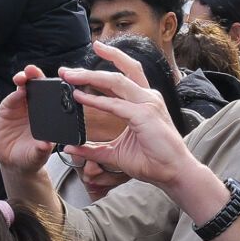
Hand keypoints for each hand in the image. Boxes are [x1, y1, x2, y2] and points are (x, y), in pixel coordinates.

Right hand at [0, 65, 57, 176]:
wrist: (13, 161)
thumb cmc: (31, 157)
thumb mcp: (37, 156)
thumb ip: (40, 150)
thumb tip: (46, 145)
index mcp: (48, 116)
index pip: (52, 97)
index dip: (53, 87)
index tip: (55, 81)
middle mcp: (36, 108)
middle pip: (38, 86)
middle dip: (36, 75)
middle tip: (33, 71)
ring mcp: (22, 106)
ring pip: (24, 88)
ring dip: (23, 79)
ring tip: (23, 76)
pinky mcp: (8, 108)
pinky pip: (12, 98)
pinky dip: (14, 93)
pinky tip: (17, 90)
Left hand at [56, 40, 199, 189]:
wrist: (173, 172)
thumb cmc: (152, 160)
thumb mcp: (115, 152)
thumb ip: (93, 149)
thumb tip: (71, 148)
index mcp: (144, 101)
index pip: (122, 76)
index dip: (101, 69)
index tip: (77, 70)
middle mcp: (147, 97)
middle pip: (119, 71)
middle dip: (91, 68)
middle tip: (66, 70)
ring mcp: (147, 103)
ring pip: (115, 81)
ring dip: (90, 76)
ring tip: (69, 77)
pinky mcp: (144, 115)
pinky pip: (115, 104)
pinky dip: (96, 100)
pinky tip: (79, 97)